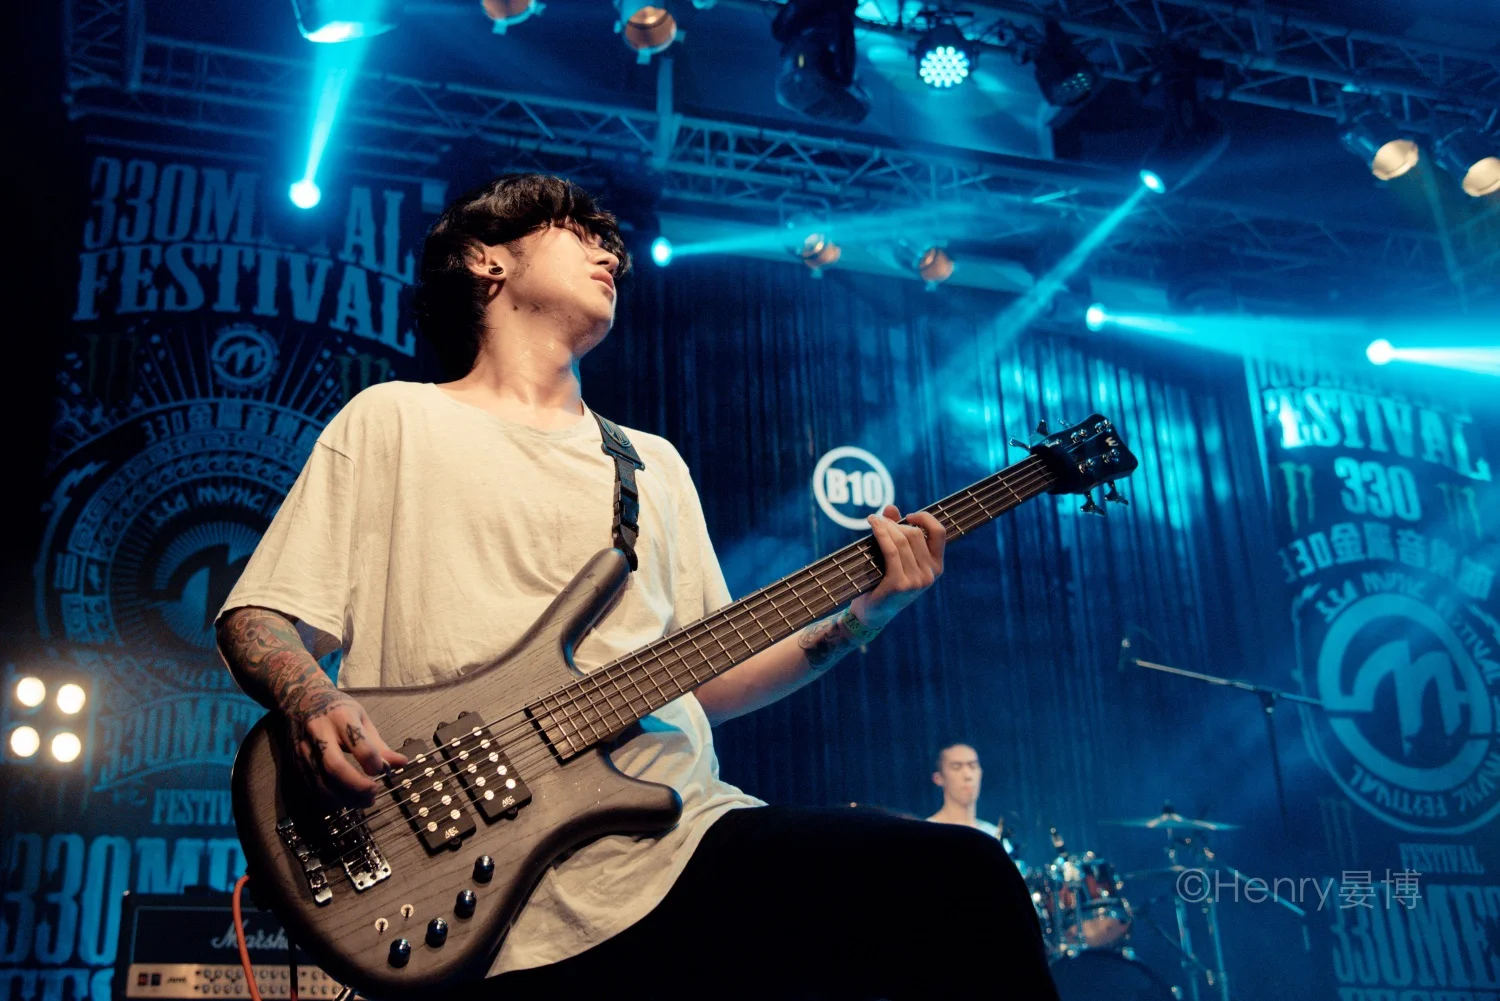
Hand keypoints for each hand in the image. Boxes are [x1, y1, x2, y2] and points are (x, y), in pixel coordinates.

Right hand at [282, 687, 406, 807]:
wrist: (301, 699)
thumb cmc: (338, 710)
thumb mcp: (361, 718)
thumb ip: (379, 745)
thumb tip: (402, 763)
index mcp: (341, 717)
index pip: (358, 743)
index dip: (373, 762)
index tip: (383, 771)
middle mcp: (319, 732)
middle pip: (335, 766)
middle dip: (356, 786)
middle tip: (373, 795)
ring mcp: (304, 748)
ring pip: (321, 781)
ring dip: (344, 798)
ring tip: (363, 801)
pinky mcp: (295, 761)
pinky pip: (311, 787)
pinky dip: (329, 799)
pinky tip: (344, 800)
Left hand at [850, 505, 946, 629]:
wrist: (872, 614)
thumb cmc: (884, 583)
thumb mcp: (896, 558)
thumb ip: (896, 533)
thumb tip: (891, 507)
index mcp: (936, 566)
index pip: (939, 533)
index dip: (925, 518)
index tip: (909, 515)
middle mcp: (930, 574)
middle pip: (915, 534)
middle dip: (895, 523)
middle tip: (878, 520)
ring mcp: (916, 581)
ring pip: (902, 540)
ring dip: (885, 526)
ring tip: (872, 520)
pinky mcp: (899, 584)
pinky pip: (890, 551)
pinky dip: (881, 534)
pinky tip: (873, 525)